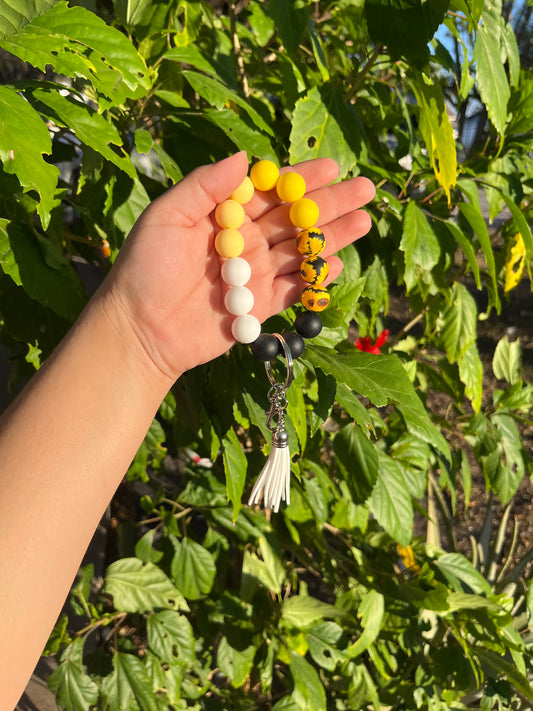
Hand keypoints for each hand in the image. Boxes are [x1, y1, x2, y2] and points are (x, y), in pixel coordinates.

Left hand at [105, 152, 374, 379]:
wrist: (139, 329)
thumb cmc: (145, 268)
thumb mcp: (166, 217)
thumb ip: (204, 186)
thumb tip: (244, 157)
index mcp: (223, 214)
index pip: (269, 191)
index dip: (299, 179)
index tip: (330, 167)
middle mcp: (244, 241)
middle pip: (294, 219)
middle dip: (329, 205)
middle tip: (364, 190)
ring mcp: (255, 274)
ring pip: (301, 252)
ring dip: (332, 238)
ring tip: (363, 222)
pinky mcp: (261, 307)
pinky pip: (294, 291)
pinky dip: (315, 280)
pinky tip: (337, 264)